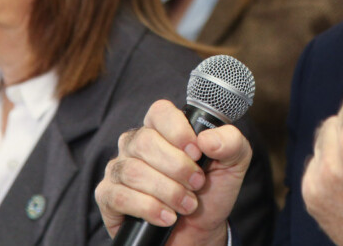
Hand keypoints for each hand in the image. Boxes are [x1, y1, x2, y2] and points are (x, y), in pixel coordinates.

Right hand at [94, 99, 250, 245]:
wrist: (199, 231)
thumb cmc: (211, 191)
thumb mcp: (233, 164)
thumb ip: (231, 143)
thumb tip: (208, 139)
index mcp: (164, 128)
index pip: (160, 112)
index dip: (177, 130)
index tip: (197, 152)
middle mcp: (136, 144)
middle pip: (145, 142)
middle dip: (177, 168)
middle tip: (197, 184)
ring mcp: (119, 169)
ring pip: (133, 171)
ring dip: (167, 192)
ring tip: (187, 205)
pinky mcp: (108, 196)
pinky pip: (119, 196)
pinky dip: (149, 208)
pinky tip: (167, 216)